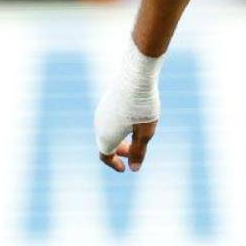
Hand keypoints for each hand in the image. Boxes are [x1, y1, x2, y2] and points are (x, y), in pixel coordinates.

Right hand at [94, 44, 161, 171]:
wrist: (136, 76)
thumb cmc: (143, 107)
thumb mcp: (145, 133)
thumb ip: (139, 152)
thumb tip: (134, 169)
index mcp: (106, 136)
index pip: (105, 156)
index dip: (114, 165)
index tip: (124, 169)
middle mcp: (100, 125)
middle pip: (106, 144)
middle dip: (119, 152)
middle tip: (135, 153)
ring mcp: (102, 112)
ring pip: (107, 131)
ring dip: (119, 138)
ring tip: (137, 136)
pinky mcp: (106, 102)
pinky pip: (109, 120)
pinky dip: (118, 127)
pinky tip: (134, 120)